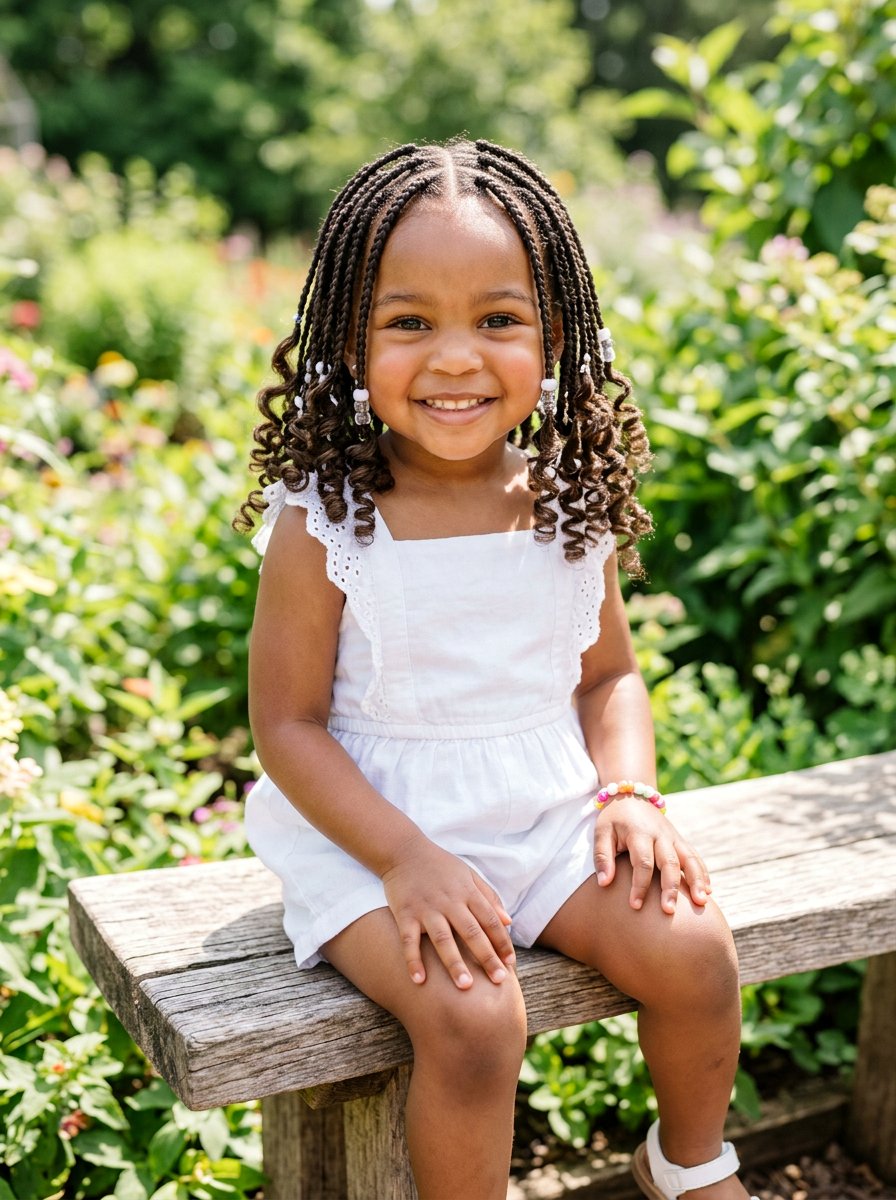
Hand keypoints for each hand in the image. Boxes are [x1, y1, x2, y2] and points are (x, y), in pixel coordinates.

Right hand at [381, 836, 515, 988]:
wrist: (403, 850)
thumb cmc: (440, 865)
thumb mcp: (469, 874)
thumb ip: (489, 897)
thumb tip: (509, 921)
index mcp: (467, 892)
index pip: (490, 919)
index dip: (502, 941)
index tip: (511, 963)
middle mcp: (449, 901)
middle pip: (471, 932)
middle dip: (486, 957)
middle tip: (499, 981)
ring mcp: (426, 908)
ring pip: (443, 938)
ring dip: (454, 962)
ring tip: (465, 987)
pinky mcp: (404, 913)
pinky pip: (409, 940)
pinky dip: (413, 960)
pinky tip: (419, 980)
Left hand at [594, 797, 710, 913]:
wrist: (631, 795)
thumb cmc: (614, 819)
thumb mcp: (601, 832)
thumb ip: (602, 857)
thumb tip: (604, 884)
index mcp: (639, 833)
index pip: (642, 862)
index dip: (639, 885)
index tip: (635, 906)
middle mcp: (660, 835)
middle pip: (668, 863)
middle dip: (670, 888)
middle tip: (669, 911)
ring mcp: (673, 837)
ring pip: (689, 859)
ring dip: (696, 880)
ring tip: (701, 902)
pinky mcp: (680, 840)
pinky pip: (694, 857)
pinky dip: (702, 873)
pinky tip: (708, 892)